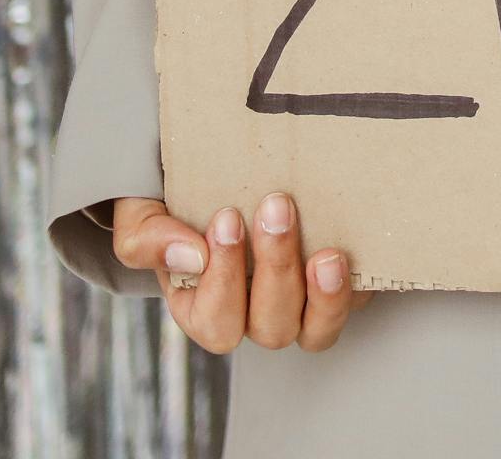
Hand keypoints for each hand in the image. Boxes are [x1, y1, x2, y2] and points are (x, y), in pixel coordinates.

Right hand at [107, 192, 370, 351]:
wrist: (219, 169)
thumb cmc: (175, 198)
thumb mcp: (142, 213)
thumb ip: (148, 237)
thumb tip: (192, 254)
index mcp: (201, 308)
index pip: (216, 321)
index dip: (224, 279)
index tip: (227, 218)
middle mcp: (252, 316)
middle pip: (270, 326)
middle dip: (276, 268)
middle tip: (277, 207)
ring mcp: (299, 304)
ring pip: (316, 330)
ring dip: (324, 296)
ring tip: (326, 254)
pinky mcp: (338, 285)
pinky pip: (356, 302)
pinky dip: (358, 284)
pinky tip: (354, 248)